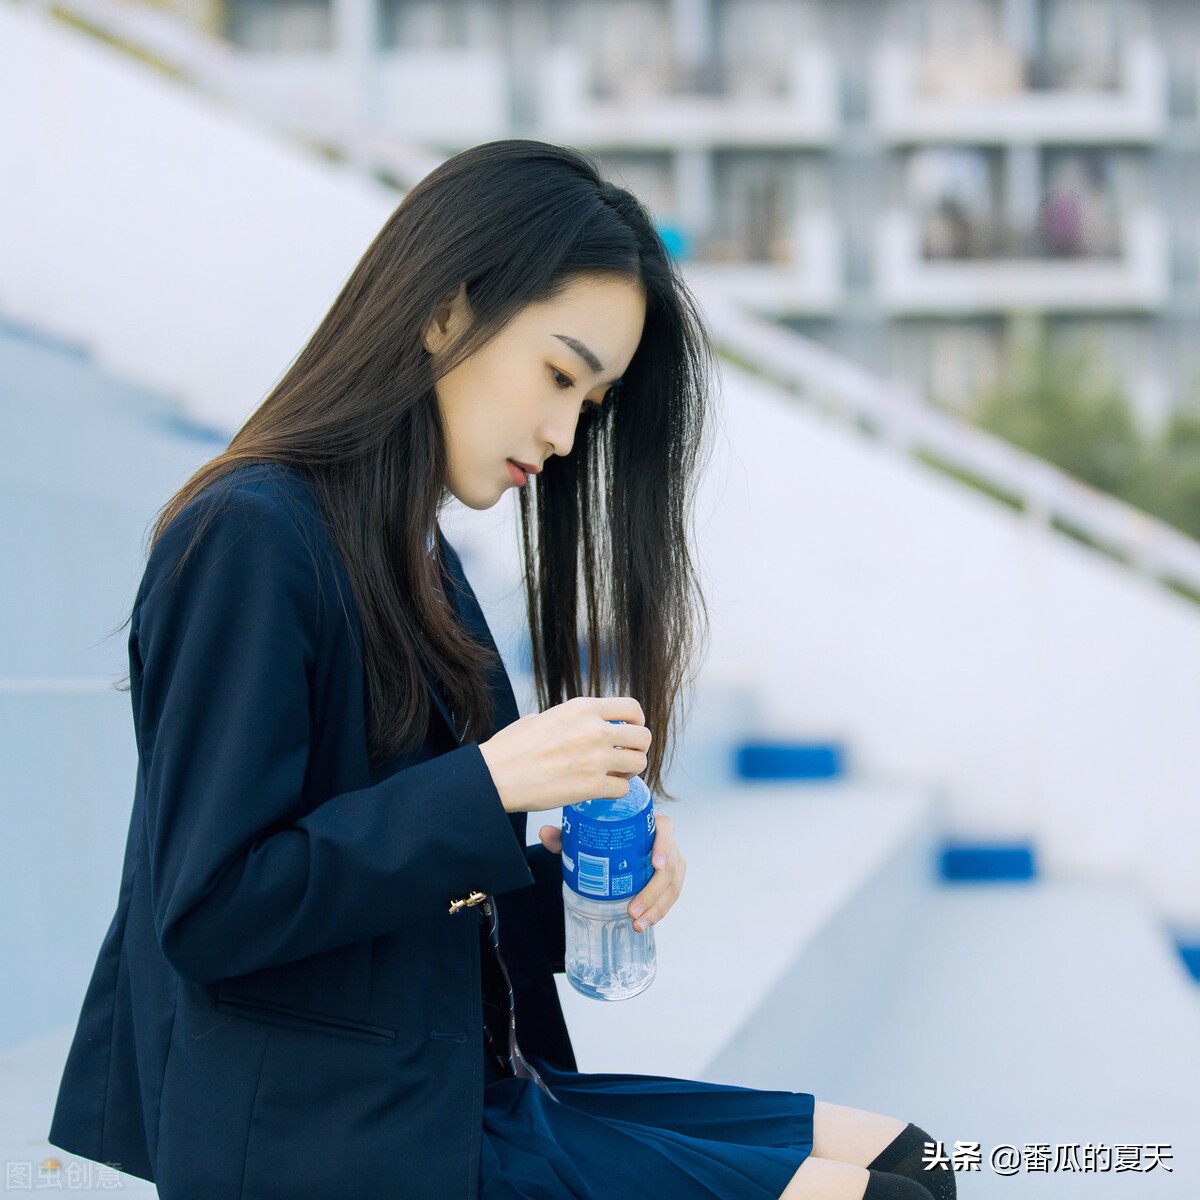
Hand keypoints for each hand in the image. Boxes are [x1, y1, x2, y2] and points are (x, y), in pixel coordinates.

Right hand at [479, 696, 651, 813]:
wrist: (495, 775)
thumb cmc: (511, 748)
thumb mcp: (541, 717)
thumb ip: (566, 719)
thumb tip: (570, 725)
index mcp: (583, 708)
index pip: (632, 707)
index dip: (637, 722)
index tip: (630, 732)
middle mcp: (595, 730)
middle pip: (643, 736)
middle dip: (637, 748)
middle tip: (624, 757)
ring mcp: (596, 758)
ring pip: (639, 763)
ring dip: (629, 771)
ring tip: (614, 775)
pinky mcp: (592, 786)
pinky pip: (623, 789)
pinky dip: (616, 792)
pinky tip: (601, 791)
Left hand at [538, 811, 684, 933]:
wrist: (618, 842)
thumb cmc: (605, 835)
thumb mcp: (585, 833)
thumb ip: (565, 834)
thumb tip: (545, 833)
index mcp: (649, 822)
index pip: (665, 829)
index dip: (664, 846)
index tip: (656, 864)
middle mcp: (665, 841)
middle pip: (671, 865)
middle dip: (653, 892)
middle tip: (632, 911)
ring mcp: (671, 860)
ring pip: (673, 885)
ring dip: (658, 907)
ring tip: (638, 923)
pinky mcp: (670, 879)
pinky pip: (671, 896)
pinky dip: (660, 910)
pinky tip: (646, 923)